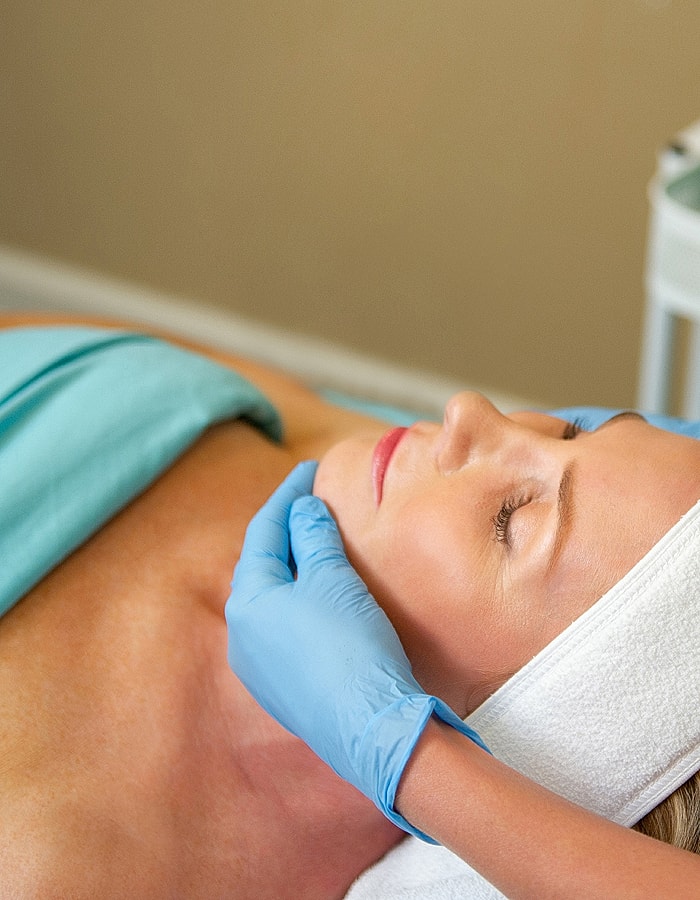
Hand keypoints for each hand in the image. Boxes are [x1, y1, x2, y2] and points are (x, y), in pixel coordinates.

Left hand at [226, 462, 487, 839]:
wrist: (373, 728)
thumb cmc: (351, 645)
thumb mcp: (333, 579)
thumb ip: (312, 536)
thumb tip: (301, 509)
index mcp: (247, 603)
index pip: (263, 533)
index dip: (287, 496)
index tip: (309, 469)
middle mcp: (243, 636)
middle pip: (263, 566)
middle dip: (287, 531)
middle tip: (312, 502)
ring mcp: (261, 667)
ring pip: (275, 599)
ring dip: (296, 566)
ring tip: (319, 541)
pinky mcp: (285, 688)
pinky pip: (287, 628)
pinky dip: (303, 600)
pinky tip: (325, 594)